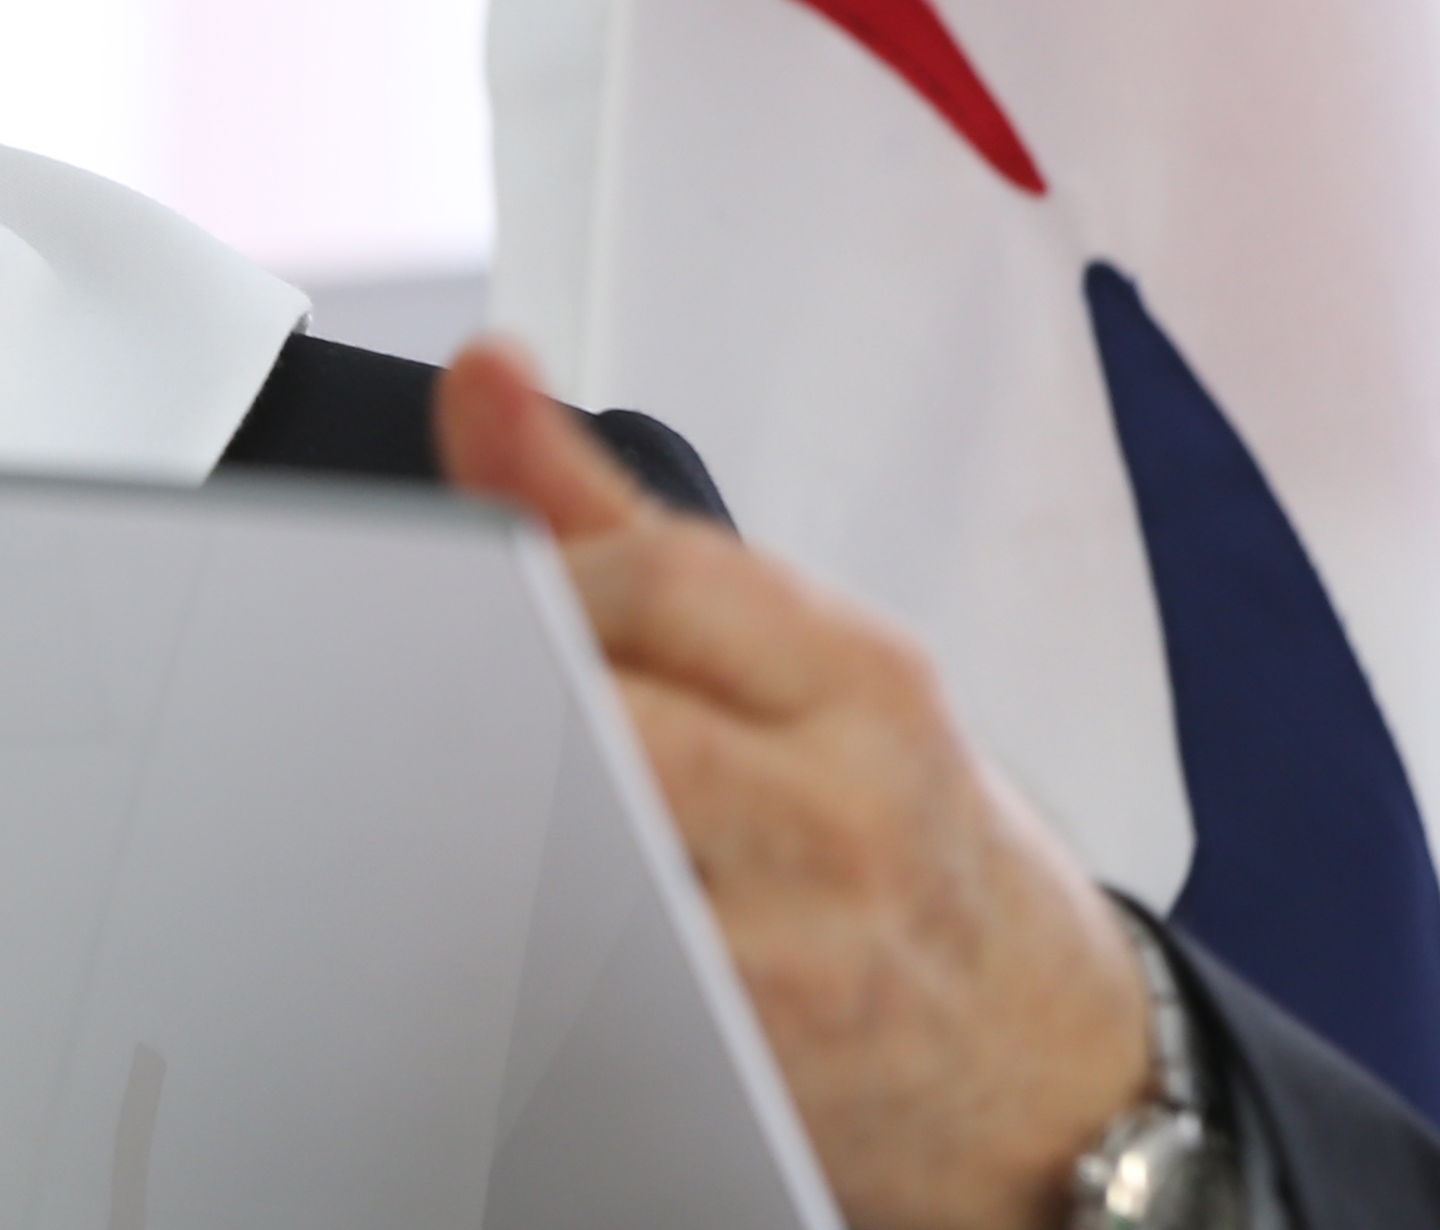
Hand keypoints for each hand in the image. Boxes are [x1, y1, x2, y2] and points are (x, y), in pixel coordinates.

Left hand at [437, 337, 1154, 1229]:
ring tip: (426, 826)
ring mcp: (806, 959)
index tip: (476, 615)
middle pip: (617, 728)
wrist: (1040, 1058)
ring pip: (589, 875)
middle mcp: (846, 812)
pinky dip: (513, 969)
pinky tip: (475, 945)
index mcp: (859, 680)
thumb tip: (484, 372)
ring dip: (487, 841)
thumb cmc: (897, 832)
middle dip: (495, 718)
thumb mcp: (798, 659)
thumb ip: (609, 516)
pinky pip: (592, 1011)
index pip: (659, 576)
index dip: (536, 585)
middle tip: (416, 723)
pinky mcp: (753, 1083)